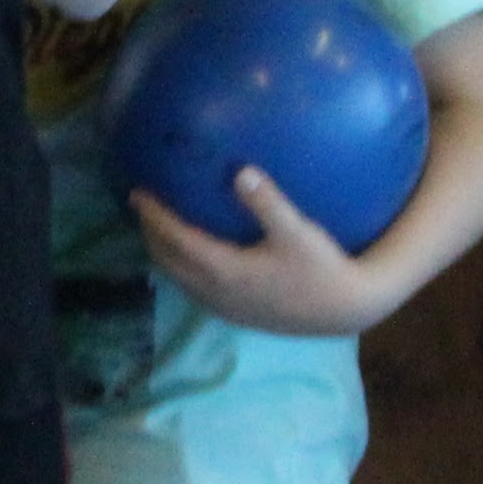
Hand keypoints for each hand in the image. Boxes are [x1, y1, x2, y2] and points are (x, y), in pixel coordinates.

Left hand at [133, 172, 396, 339]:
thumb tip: (241, 171)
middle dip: (150, 233)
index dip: (154, 216)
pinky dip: (182, 266)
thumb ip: (268, 202)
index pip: (176, 240)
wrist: (345, 310)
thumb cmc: (323, 269)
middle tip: (142, 206)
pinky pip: (195, 287)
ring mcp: (225, 306)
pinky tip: (194, 251)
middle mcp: (217, 291)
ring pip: (179, 277)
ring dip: (164, 252)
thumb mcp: (298, 232)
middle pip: (168, 260)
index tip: (137, 193)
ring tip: (158, 227)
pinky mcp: (237, 312)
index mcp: (225, 270)